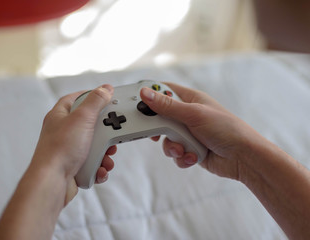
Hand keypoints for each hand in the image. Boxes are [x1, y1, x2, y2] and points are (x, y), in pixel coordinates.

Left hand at [31, 84, 115, 203]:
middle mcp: (63, 132)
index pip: (76, 99)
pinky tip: (100, 170)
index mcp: (60, 116)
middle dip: (105, 132)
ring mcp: (69, 150)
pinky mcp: (74, 166)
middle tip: (112, 134)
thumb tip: (105, 88)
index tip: (106, 98)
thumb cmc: (60, 149)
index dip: (91, 96)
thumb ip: (95, 101)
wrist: (52, 182)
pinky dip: (100, 167)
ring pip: (94, 146)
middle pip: (90, 125)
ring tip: (107, 157)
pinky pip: (93, 163)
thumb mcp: (82, 118)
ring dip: (105, 153)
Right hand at [140, 82, 264, 180]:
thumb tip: (145, 92)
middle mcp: (187, 115)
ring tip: (183, 149)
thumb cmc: (225, 129)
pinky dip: (182, 157)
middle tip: (157, 134)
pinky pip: (175, 153)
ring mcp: (188, 133)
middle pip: (160, 118)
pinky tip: (193, 157)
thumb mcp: (193, 114)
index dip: (150, 95)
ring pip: (166, 139)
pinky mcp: (190, 149)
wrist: (244, 158)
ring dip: (173, 147)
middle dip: (160, 130)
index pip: (164, 91)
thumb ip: (167, 106)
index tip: (137, 104)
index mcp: (190, 100)